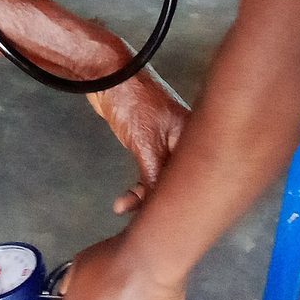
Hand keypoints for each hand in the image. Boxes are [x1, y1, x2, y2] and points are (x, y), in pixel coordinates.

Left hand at [88, 63, 188, 213]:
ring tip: (122, 206)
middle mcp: (185, 141)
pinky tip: (123, 201)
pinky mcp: (151, 144)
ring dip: (144, 196)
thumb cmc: (131, 100)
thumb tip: (162, 209)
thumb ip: (156, 177)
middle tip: (143, 222)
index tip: (168, 224)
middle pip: (179, 181)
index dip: (182, 201)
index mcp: (193, 136)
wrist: (105, 75)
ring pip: (163, 180)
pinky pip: (151, 173)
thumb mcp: (146, 144)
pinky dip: (138, 187)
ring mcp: (168, 143)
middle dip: (161, 202)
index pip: (194, 177)